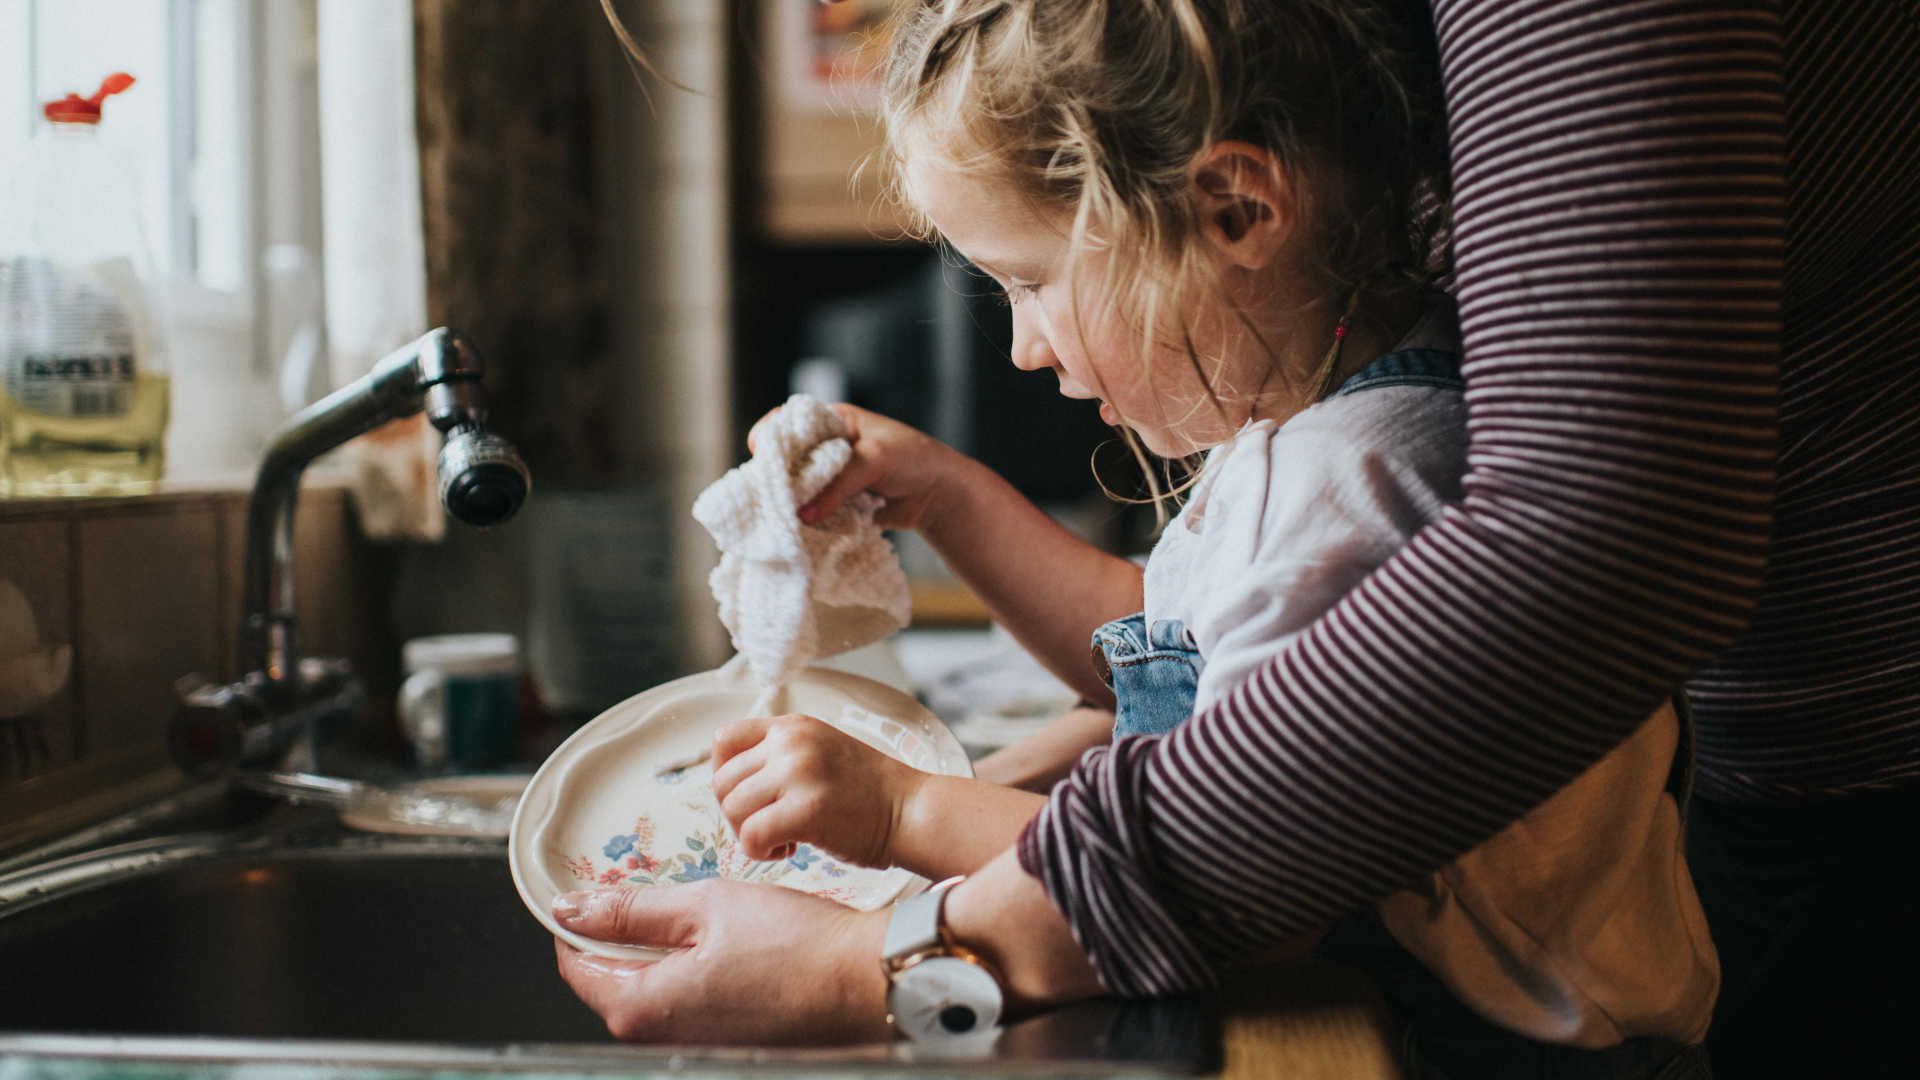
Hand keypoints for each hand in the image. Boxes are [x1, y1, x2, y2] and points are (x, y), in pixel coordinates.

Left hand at [553, 881, 889, 1043]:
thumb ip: (632, 909)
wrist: (864, 981)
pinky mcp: (726, 1039)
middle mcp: (662, 1036)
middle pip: (611, 979)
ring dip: (659, 949)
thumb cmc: (795, 945)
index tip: (594, 888)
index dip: (580, 920)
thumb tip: (572, 909)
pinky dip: (690, 966)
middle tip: (654, 890)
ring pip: (650, 987)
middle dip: (621, 933)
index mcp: (643, 1005)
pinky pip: (685, 1001)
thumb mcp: (705, 905)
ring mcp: (696, 1042)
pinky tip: (724, 940)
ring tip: (697, 912)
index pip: (577, 965)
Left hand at [711, 713, 925, 866]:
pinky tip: (790, 850)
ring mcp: (799, 773)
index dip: (725, 775)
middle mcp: (792, 743)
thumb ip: (780, 757)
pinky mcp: (807, 809)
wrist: (911, 810)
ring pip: (733, 810)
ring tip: (784, 839)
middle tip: (770, 826)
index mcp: (792, 727)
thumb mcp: (820, 752)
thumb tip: (732, 784)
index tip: (749, 798)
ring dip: (750, 834)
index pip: (724, 740)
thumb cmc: (867, 794)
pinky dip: (760, 852)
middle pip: (722, 782)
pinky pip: (751, 837)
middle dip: (737, 814)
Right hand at [748, 403, 966, 530]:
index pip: (786, 422)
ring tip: (780, 518)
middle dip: (775, 478)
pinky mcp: (834, 504)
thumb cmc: (912, 460)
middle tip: (768, 497)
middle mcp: (824, 447)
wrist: (939, 494)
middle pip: (785, 460)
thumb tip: (803, 514)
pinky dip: (805, 521)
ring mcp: (828, 477)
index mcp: (831, 421)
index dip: (770, 437)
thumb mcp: (874, 460)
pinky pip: (811, 511)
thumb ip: (838, 483)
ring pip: (796, 489)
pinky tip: (798, 530)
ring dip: (789, 504)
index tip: (761, 456)